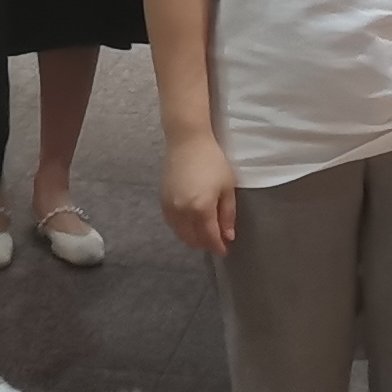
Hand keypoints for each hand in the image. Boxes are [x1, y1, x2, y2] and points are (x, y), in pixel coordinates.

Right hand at [161, 131, 237, 252]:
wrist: (187, 141)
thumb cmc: (212, 160)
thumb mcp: (227, 187)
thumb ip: (228, 214)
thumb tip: (229, 235)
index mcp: (201, 208)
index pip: (210, 237)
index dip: (219, 247)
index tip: (226, 250)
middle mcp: (182, 211)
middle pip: (193, 240)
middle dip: (206, 244)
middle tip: (217, 241)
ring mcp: (170, 207)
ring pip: (181, 234)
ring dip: (193, 238)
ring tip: (205, 233)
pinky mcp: (162, 200)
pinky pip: (172, 224)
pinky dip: (182, 229)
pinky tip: (191, 224)